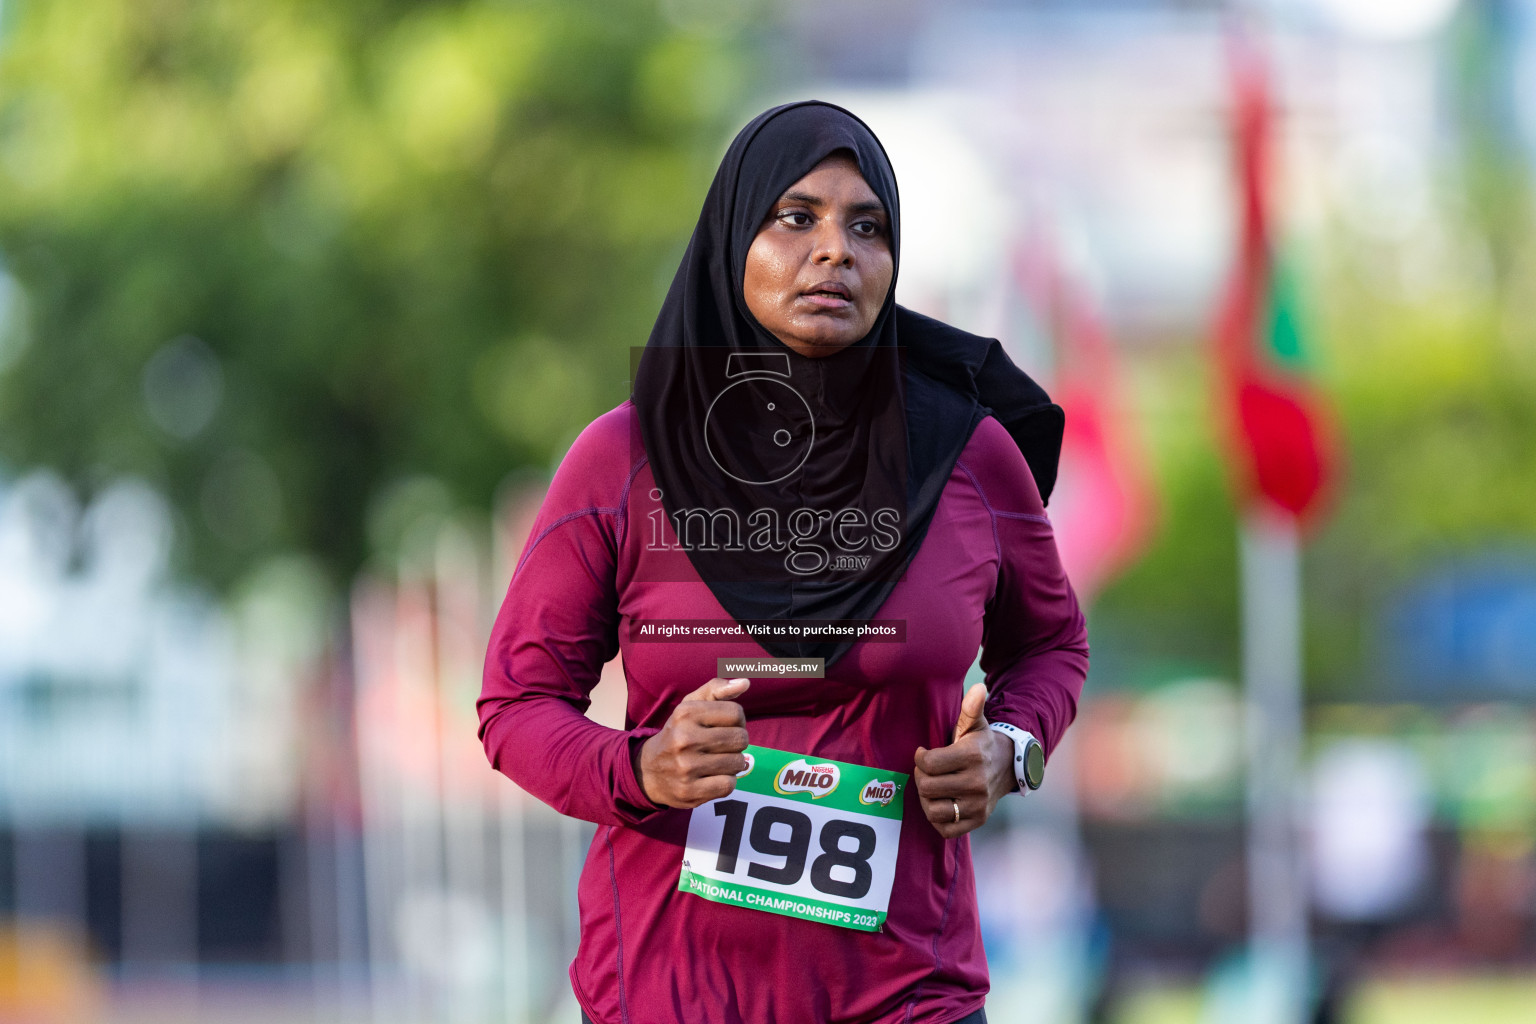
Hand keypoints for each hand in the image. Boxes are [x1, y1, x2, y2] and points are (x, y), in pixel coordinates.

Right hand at [634, 677, 750, 808]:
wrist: (648, 771)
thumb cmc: (679, 733)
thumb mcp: (691, 706)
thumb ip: (717, 689)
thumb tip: (745, 682)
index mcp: (686, 713)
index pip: (736, 713)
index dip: (737, 720)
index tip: (725, 726)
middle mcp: (684, 738)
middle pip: (741, 739)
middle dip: (737, 743)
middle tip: (721, 746)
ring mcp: (686, 767)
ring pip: (738, 763)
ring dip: (733, 764)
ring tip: (716, 762)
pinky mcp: (690, 791)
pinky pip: (729, 785)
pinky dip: (726, 782)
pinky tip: (713, 777)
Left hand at [914, 683, 1015, 838]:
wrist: (1008, 767)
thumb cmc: (982, 744)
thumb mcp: (976, 724)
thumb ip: (971, 707)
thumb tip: (978, 687)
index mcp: (972, 757)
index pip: (928, 763)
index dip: (920, 758)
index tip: (924, 753)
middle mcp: (976, 783)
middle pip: (927, 787)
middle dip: (921, 777)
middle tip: (926, 771)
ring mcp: (978, 805)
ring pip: (933, 811)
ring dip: (926, 799)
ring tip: (931, 788)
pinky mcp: (977, 821)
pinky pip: (945, 829)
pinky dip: (937, 819)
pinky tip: (940, 803)